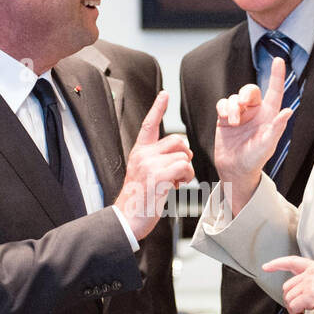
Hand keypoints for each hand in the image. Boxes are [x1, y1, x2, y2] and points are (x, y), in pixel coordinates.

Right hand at [114, 91, 194, 241]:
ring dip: (186, 171)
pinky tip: (176, 186)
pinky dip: (185, 177)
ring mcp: (149, 164)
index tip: (164, 94)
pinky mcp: (157, 176)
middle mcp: (143, 155)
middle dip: (185, 155)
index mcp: (139, 152)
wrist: (127, 218)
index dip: (158, 108)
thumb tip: (182, 155)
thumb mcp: (144, 174)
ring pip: (183, 155)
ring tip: (176, 182)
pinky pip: (183, 167)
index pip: (149, 125)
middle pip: (177, 140)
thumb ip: (159, 160)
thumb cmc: (138, 199)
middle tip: (179, 172)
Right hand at [213, 57, 294, 212]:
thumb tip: (288, 111)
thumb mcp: (267, 145)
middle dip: (244, 94)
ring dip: (232, 108)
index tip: (278, 60)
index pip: (275, 91)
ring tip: (232, 123)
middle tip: (241, 107)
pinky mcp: (225, 117)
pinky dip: (223, 108)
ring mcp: (240, 114)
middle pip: (250, 90)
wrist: (234, 169)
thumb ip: (276, 128)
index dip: (277, 75)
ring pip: (234, 97)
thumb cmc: (254, 159)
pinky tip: (224, 119)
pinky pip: (222, 103)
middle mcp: (255, 111)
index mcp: (269, 115)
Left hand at [262, 255, 313, 313]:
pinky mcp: (310, 294)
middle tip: (298, 312)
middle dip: (289, 302)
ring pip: (289, 298)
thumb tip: (299, 295)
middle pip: (287, 286)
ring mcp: (311, 282)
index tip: (267, 266)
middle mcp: (313, 272)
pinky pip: (293, 307)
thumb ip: (313, 284)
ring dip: (293, 311)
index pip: (292, 261)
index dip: (277, 263)